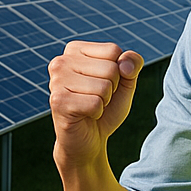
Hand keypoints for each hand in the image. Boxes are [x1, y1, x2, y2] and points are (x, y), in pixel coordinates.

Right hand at [48, 41, 143, 168]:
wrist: (89, 140)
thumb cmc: (106, 107)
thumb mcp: (126, 82)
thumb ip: (133, 64)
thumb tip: (125, 65)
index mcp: (75, 49)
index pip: (113, 51)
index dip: (118, 72)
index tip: (102, 83)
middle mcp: (61, 61)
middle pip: (111, 68)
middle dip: (112, 89)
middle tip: (96, 98)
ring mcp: (57, 81)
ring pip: (104, 86)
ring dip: (104, 102)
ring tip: (90, 107)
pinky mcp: (58, 101)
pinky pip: (95, 103)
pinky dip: (97, 113)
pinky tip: (84, 115)